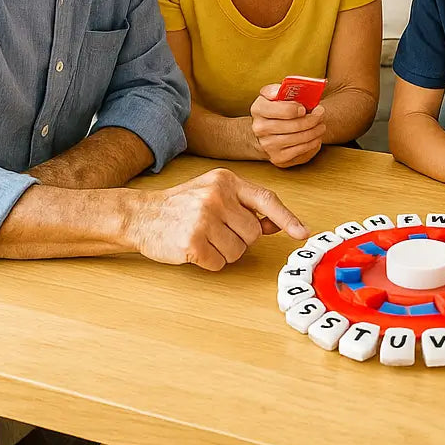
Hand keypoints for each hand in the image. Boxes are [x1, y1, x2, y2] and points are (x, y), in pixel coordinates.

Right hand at [128, 167, 309, 270]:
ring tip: (204, 239)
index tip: (303, 232)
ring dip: (225, 252)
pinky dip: (210, 262)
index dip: (287, 218)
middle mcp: (217, 196)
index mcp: (226, 181)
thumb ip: (246, 206)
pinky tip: (194, 249)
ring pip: (238, 251)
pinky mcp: (191, 242)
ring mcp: (203, 219)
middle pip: (253, 234)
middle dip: (240, 239)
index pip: (266, 199)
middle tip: (217, 231)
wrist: (142, 215)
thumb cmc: (183, 205)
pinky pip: (219, 263)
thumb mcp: (216, 194)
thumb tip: (278, 223)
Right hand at [251, 84, 326, 167]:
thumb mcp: (275, 94)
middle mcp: (259, 129)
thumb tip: (288, 88)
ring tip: (321, 125)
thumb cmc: (277, 108)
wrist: (268, 130)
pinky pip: (301, 151)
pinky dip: (313, 143)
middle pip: (294, 126)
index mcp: (258, 109)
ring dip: (315, 131)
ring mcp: (267, 146)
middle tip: (321, 113)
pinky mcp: (278, 159)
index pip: (282, 110)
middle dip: (312, 119)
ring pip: (300, 139)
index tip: (305, 108)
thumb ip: (281, 89)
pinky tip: (316, 137)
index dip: (297, 109)